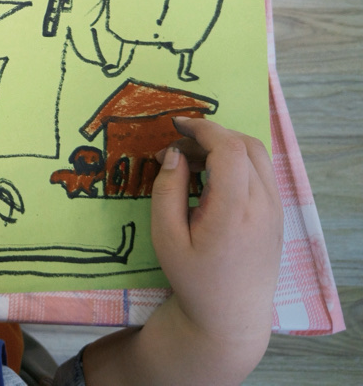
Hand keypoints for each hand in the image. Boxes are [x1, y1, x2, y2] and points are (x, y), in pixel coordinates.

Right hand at [82, 117, 281, 385]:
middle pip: (246, 145)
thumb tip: (174, 153)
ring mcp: (274, 209)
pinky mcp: (276, 214)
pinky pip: (261, 171)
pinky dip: (237, 160)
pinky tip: (212, 174)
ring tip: (193, 157)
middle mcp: (262, 206)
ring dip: (226, 145)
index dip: (203, 129)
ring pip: (257, 155)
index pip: (229, 150)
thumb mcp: (165, 237)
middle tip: (178, 145)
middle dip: (211, 134)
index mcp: (233, 212)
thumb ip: (167, 191)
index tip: (176, 126)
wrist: (230, 315)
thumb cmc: (192, 277)